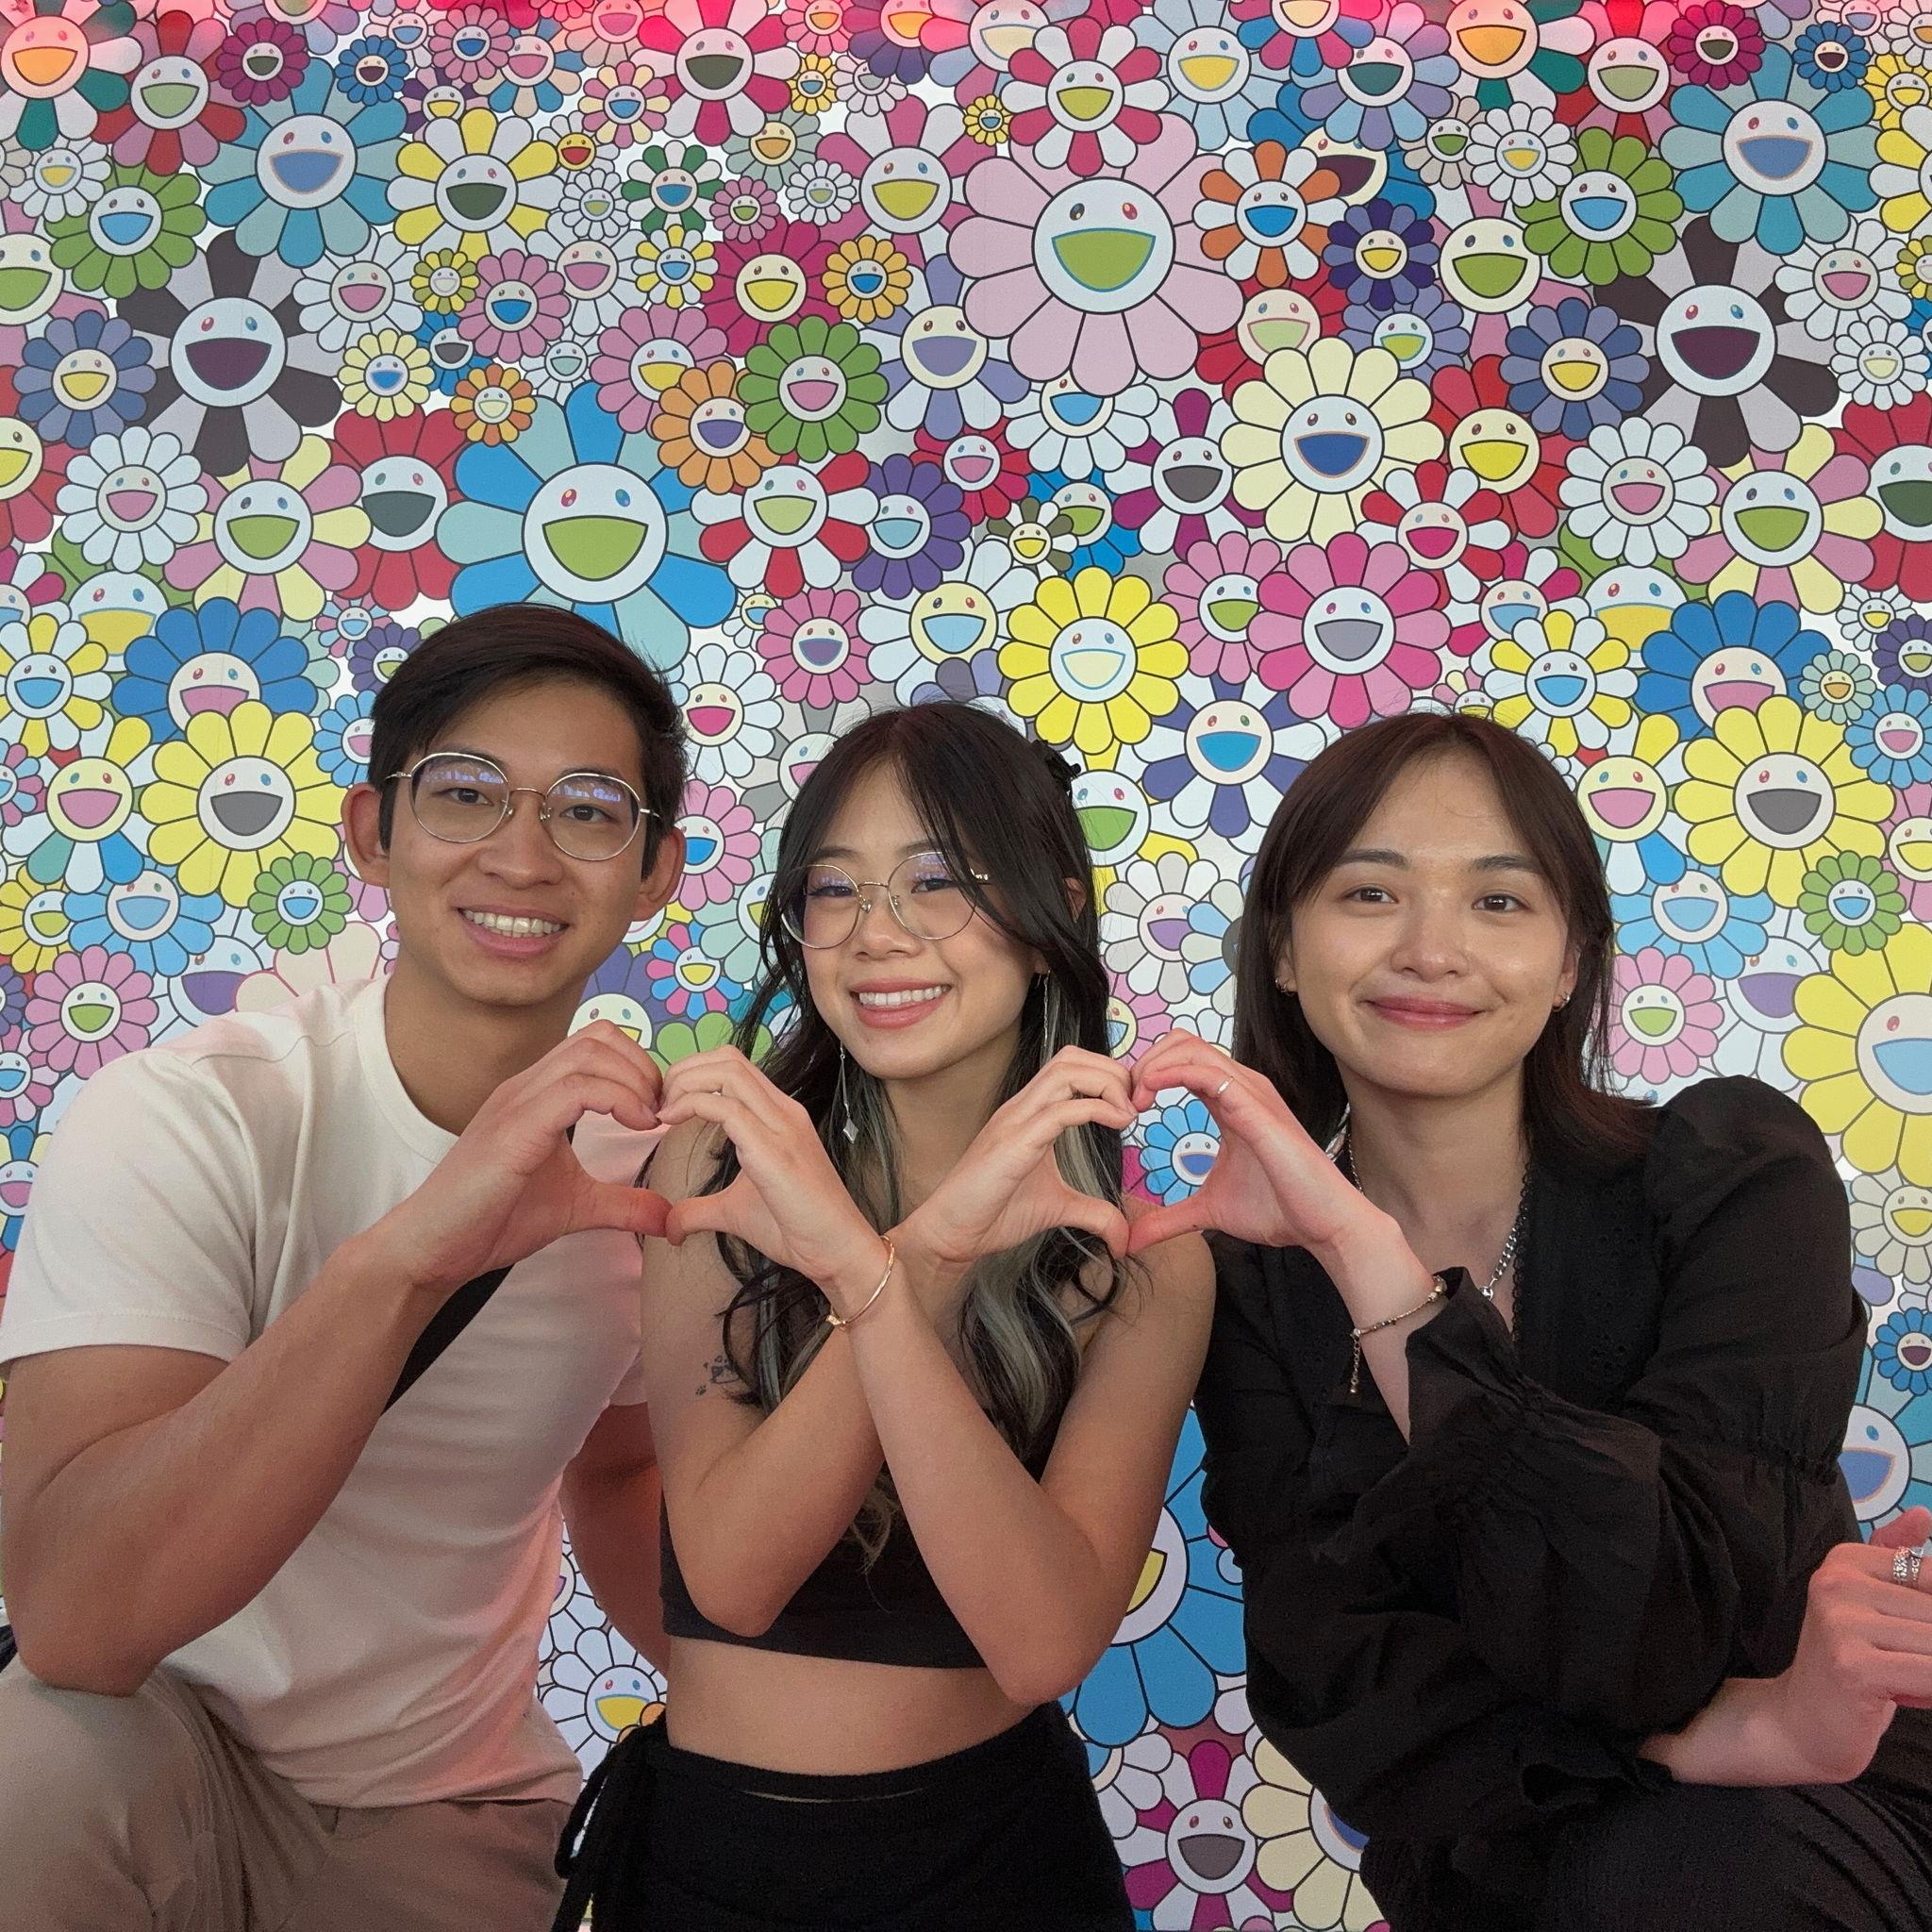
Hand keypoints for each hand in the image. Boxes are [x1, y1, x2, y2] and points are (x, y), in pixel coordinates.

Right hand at [364, 1021, 669, 1297]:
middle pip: (598, 1036)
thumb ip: (623, 1203)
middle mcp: (525, 1088)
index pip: (596, 1044)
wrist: (434, 1247)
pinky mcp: (513, 1131)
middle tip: (661, 1112)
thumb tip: (669, 1216)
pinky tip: (635, 1128)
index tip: (659, 1111)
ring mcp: (516, 1104)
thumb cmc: (491, 1220)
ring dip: (634, 1080)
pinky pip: (573, 1090)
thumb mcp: (576, 1206)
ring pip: (588, 1054)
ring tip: (650, 1120)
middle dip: (643, 1067)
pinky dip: (617, 1099)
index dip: (639, 1066)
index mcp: (537, 1094)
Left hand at [654, 1047, 884, 1310]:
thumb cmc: (796, 1228)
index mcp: (779, 1115)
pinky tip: (670, 1123)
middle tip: (659, 1102)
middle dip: (684, 1070)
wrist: (838, 1250)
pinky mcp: (773, 1149)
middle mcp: (783, 1110)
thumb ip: (700, 1210)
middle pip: (728, 1058)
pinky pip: (726, 1108)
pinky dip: (690, 1105)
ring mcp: (781, 1126)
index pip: (734, 1065)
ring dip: (685, 1083)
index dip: (693, 1072)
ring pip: (727, 1072)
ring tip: (663, 1110)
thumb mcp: (734, 1212)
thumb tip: (670, 1225)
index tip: (666, 1103)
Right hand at [897, 1046, 1133, 1277]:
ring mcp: (1015, 1121)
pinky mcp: (1013, 1145)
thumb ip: (1093, 1213)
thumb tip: (1123, 1236)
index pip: (1071, 1066)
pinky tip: (1117, 1125)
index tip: (1133, 1107)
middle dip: (1113, 1071)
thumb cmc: (994, 1214)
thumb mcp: (1058, 1208)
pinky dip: (1096, 1109)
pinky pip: (1059, 1111)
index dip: (1109, 1076)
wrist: (951, 1235)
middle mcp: (1021, 1108)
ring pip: (1065, 1071)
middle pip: (1071, 1057)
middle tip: (1137, 1105)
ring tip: (1128, 1113)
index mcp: (1030, 1113)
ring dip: (1107, 1083)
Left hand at [1121, 1030, 1371, 1257]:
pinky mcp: (1257, 1108)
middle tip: (1125, 1101)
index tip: (1125, 1109)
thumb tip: (1130, 1239)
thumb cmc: (1279, 1209)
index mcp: (1231, 1101)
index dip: (1147, 1074)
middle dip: (1144, 1062)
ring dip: (1152, 1065)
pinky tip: (1149, 1092)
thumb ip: (1169, 1219)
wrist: (1323, 1225)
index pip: (1182, 1061)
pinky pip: (1208, 1072)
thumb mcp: (1208, 1212)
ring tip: (1134, 1100)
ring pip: (1192, 1048)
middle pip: (1182, 1043)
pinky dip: (1172, 1073)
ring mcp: (1251, 1094)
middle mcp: (1242, 1088)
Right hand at [1762, 1506, 1931, 1781]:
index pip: (1931, 1575)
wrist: (1800, 1724)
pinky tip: (1912, 1695)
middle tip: (1908, 1663)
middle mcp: (1837, 1581)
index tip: (1914, 1634)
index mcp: (1845, 1561)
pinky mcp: (1853, 1665)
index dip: (1930, 1612)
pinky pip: (1929, 1672)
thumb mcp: (1870, 1607)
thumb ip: (1897, 1560)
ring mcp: (1841, 1622)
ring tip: (1908, 1678)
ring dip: (1931, 1666)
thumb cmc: (1848, 1667)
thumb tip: (1925, 1516)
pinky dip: (1930, 1687)